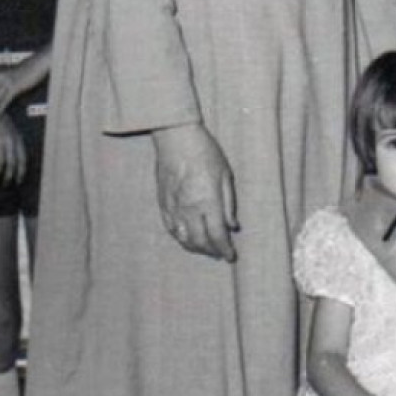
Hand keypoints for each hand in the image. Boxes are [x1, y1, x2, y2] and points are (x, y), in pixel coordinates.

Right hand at [0, 114, 26, 184]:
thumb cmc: (0, 122)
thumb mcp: (12, 131)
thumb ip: (15, 143)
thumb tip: (15, 160)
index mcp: (18, 139)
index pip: (22, 159)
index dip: (21, 171)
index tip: (19, 181)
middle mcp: (11, 141)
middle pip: (12, 163)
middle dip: (9, 176)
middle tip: (6, 185)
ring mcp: (0, 141)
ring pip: (0, 162)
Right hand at [153, 123, 237, 261]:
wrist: (176, 138)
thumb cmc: (205, 152)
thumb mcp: (226, 176)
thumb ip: (228, 204)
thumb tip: (232, 226)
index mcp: (208, 202)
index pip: (217, 236)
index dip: (225, 250)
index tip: (231, 256)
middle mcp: (189, 209)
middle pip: (201, 242)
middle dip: (212, 251)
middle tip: (220, 253)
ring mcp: (174, 208)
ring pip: (184, 239)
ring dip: (196, 248)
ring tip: (206, 249)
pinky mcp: (162, 203)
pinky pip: (171, 228)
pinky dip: (181, 238)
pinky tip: (187, 238)